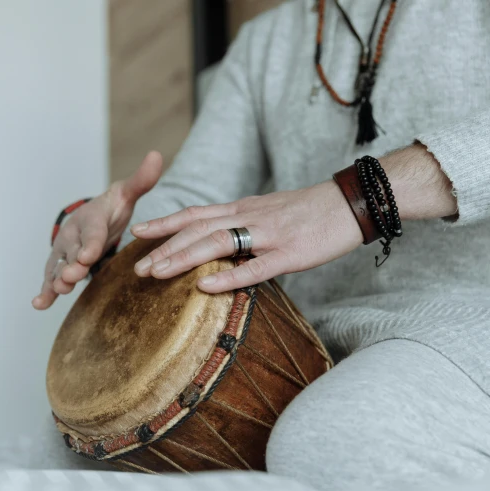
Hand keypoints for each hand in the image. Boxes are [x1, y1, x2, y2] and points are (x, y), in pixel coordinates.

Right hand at [32, 151, 163, 309]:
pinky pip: (51, 279)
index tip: (89, 255)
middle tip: (72, 276)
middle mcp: (73, 236)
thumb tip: (156, 156)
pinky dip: (45, 292)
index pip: (92, 232)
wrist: (93, 216)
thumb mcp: (127, 194)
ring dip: (57, 279)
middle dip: (72, 265)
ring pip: (59, 267)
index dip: (90, 243)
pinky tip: (39, 304)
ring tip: (57, 291)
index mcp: (91, 219)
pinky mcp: (61, 267)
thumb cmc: (111, 208)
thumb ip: (141, 180)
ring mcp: (64, 252)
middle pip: (73, 252)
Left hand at [129, 180, 362, 292]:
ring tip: (157, 273)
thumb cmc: (311, 211)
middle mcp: (250, 216)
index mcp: (244, 208)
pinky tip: (205, 288)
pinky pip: (256, 267)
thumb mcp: (269, 210)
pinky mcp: (291, 254)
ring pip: (217, 243)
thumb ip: (242, 223)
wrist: (352, 202)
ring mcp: (269, 234)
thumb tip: (217, 239)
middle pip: (197, 229)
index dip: (165, 223)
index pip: (196, 214)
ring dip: (183, 258)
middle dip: (164, 248)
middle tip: (137, 268)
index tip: (137, 233)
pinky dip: (228, 278)